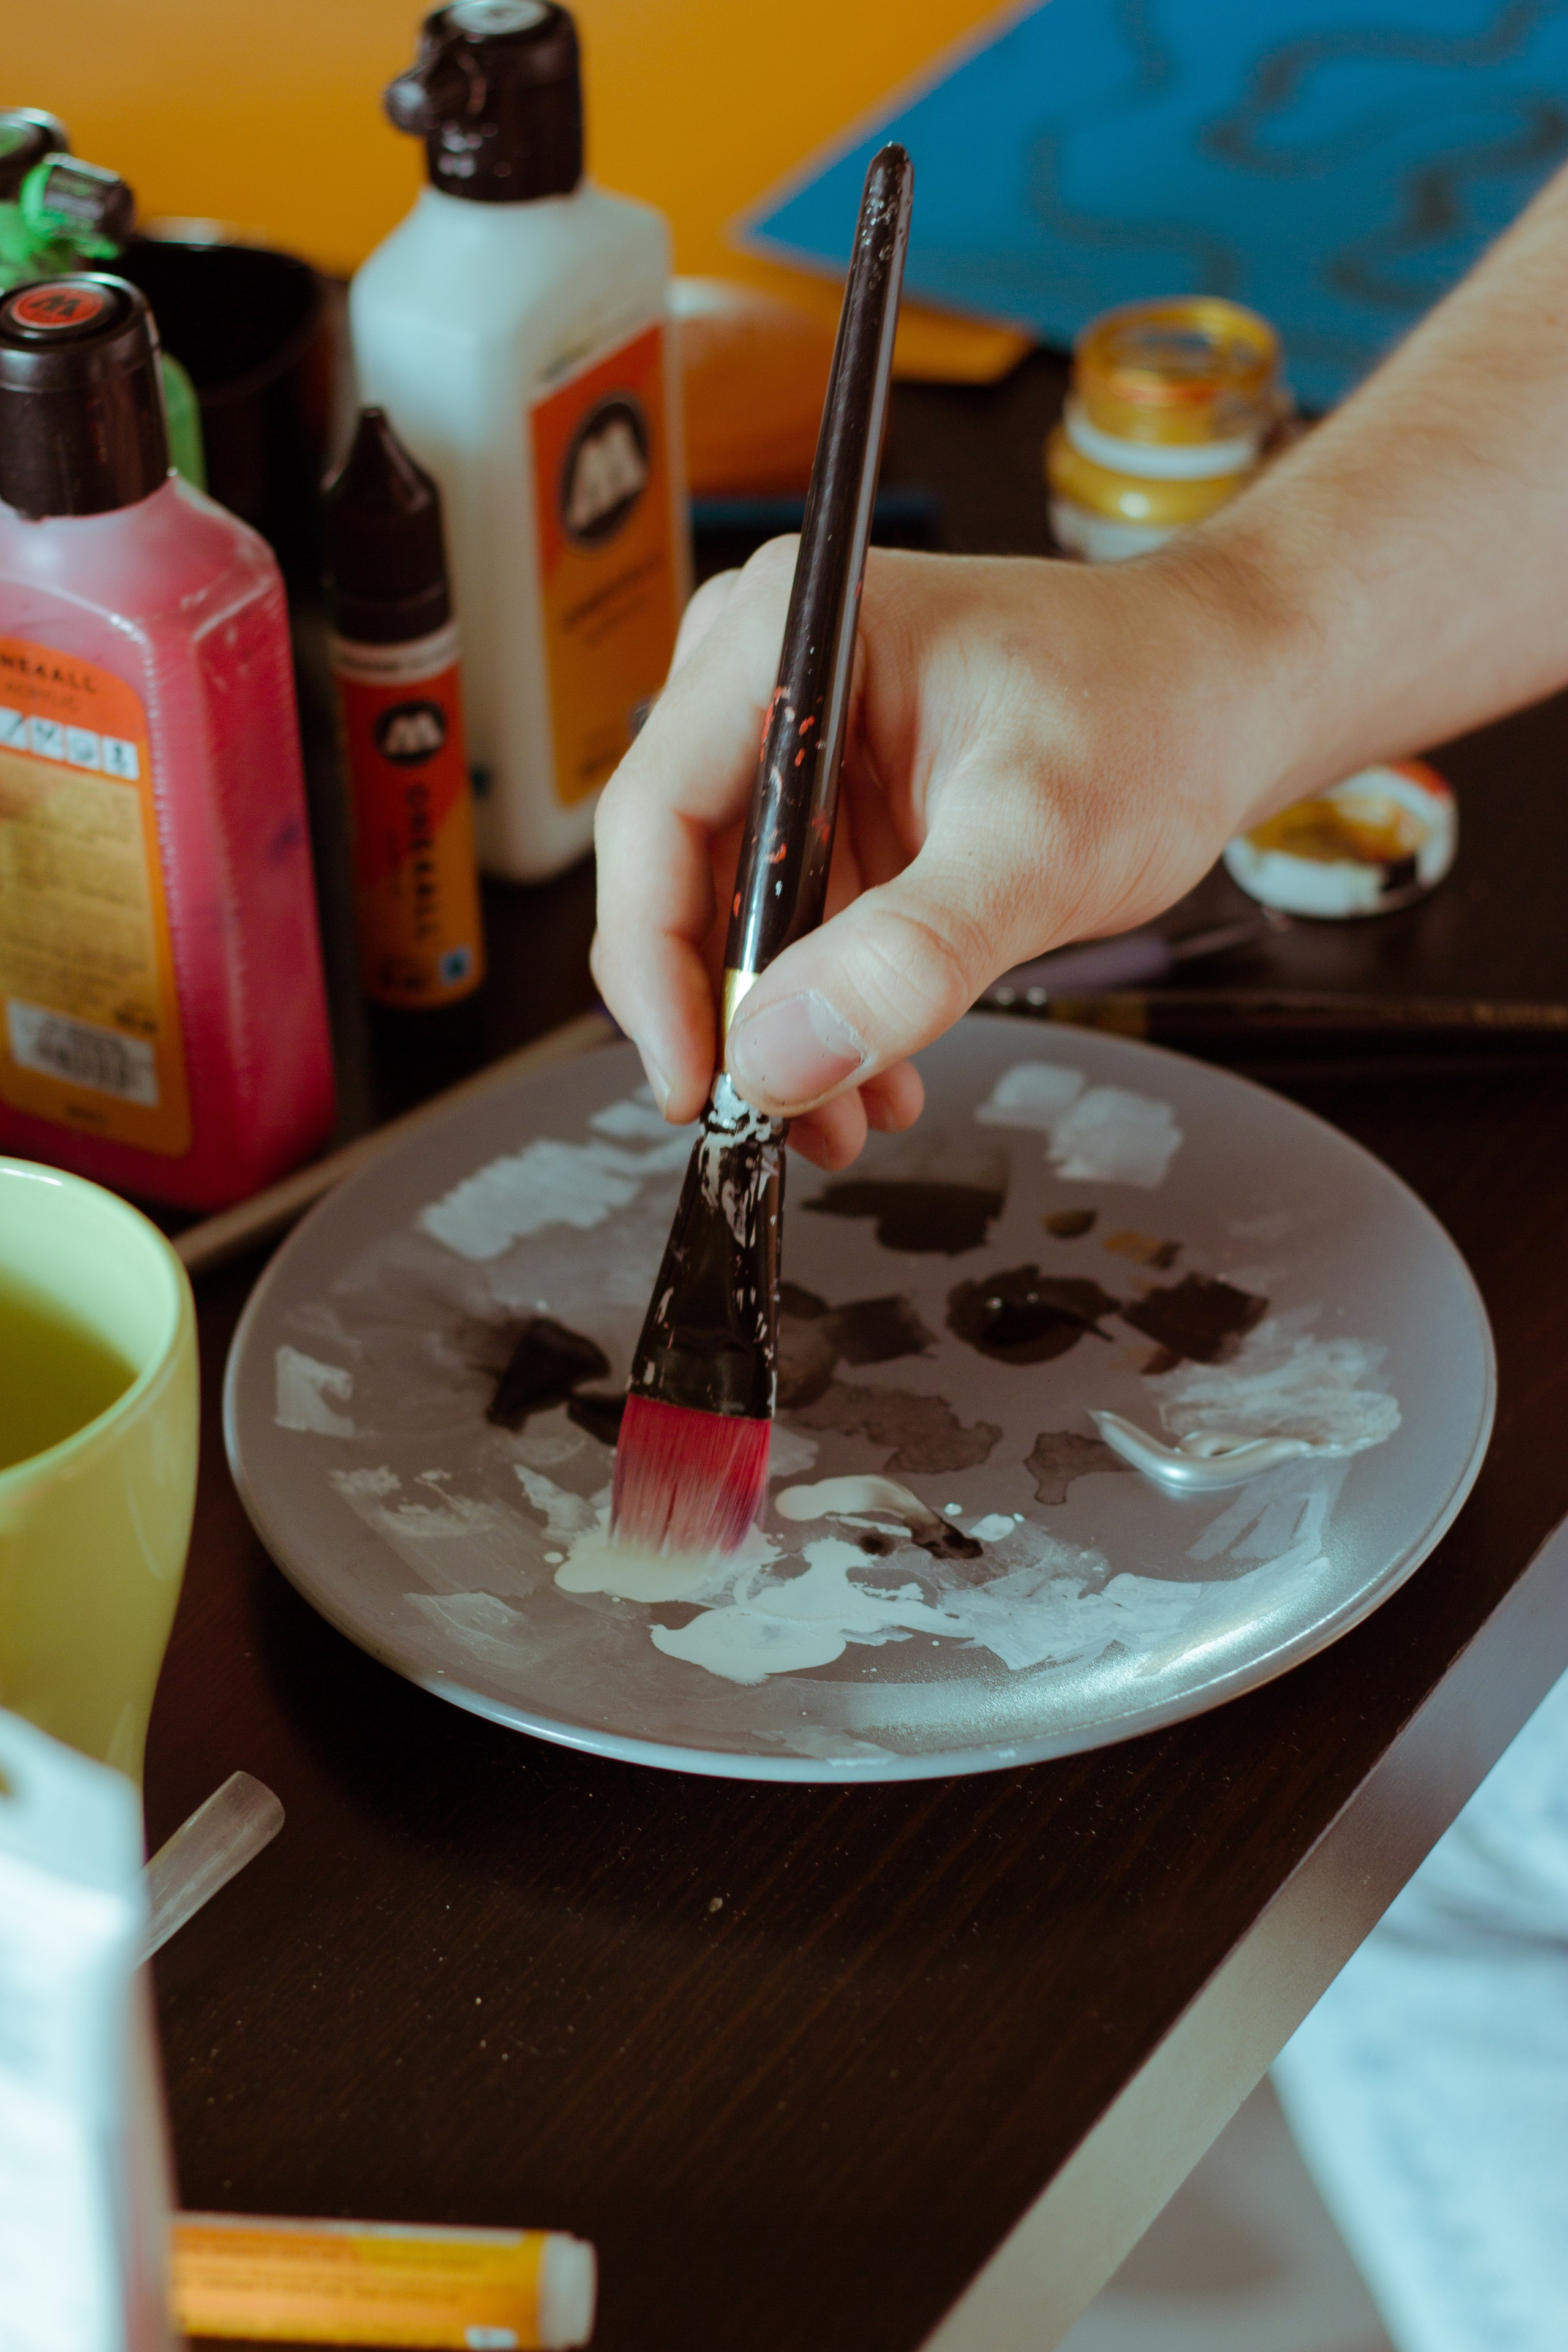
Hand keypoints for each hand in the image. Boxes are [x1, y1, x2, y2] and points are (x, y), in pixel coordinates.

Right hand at [592, 539, 1285, 1168]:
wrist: (1233, 695)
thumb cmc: (1156, 713)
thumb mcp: (1037, 845)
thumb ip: (908, 956)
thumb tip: (779, 1057)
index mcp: (788, 634)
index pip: (653, 817)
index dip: (654, 967)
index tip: (696, 1082)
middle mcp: (765, 677)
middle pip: (677, 878)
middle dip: (728, 1016)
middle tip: (779, 1122)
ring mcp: (794, 746)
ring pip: (731, 922)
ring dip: (780, 1032)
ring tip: (849, 1118)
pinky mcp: (830, 806)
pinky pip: (788, 929)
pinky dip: (824, 1009)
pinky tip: (877, 1072)